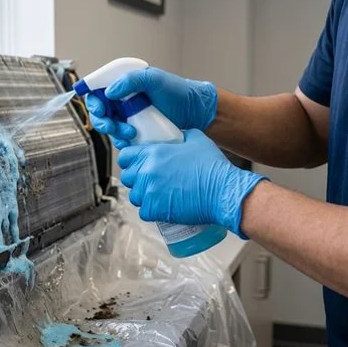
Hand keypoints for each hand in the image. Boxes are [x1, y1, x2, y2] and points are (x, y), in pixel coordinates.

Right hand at [86, 67, 217, 148]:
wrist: (194, 112)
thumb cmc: (177, 91)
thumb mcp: (154, 79)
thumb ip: (131, 80)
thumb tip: (109, 92)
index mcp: (123, 83)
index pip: (97, 89)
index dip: (93, 100)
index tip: (100, 109)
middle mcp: (122, 99)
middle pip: (99, 111)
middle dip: (102, 121)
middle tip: (111, 125)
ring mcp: (127, 116)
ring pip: (108, 127)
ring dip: (115, 132)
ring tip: (131, 132)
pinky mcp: (134, 130)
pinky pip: (120, 138)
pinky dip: (122, 140)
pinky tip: (134, 138)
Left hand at [117, 129, 265, 235]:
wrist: (222, 192)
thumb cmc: (212, 167)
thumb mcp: (197, 140)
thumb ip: (183, 135)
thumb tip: (178, 135)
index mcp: (153, 153)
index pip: (125, 156)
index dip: (130, 160)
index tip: (137, 164)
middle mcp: (146, 172)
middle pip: (127, 177)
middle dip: (136, 179)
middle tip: (151, 181)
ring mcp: (148, 192)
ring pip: (134, 196)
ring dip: (143, 196)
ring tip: (158, 196)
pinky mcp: (154, 210)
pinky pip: (143, 212)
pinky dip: (151, 211)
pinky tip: (162, 207)